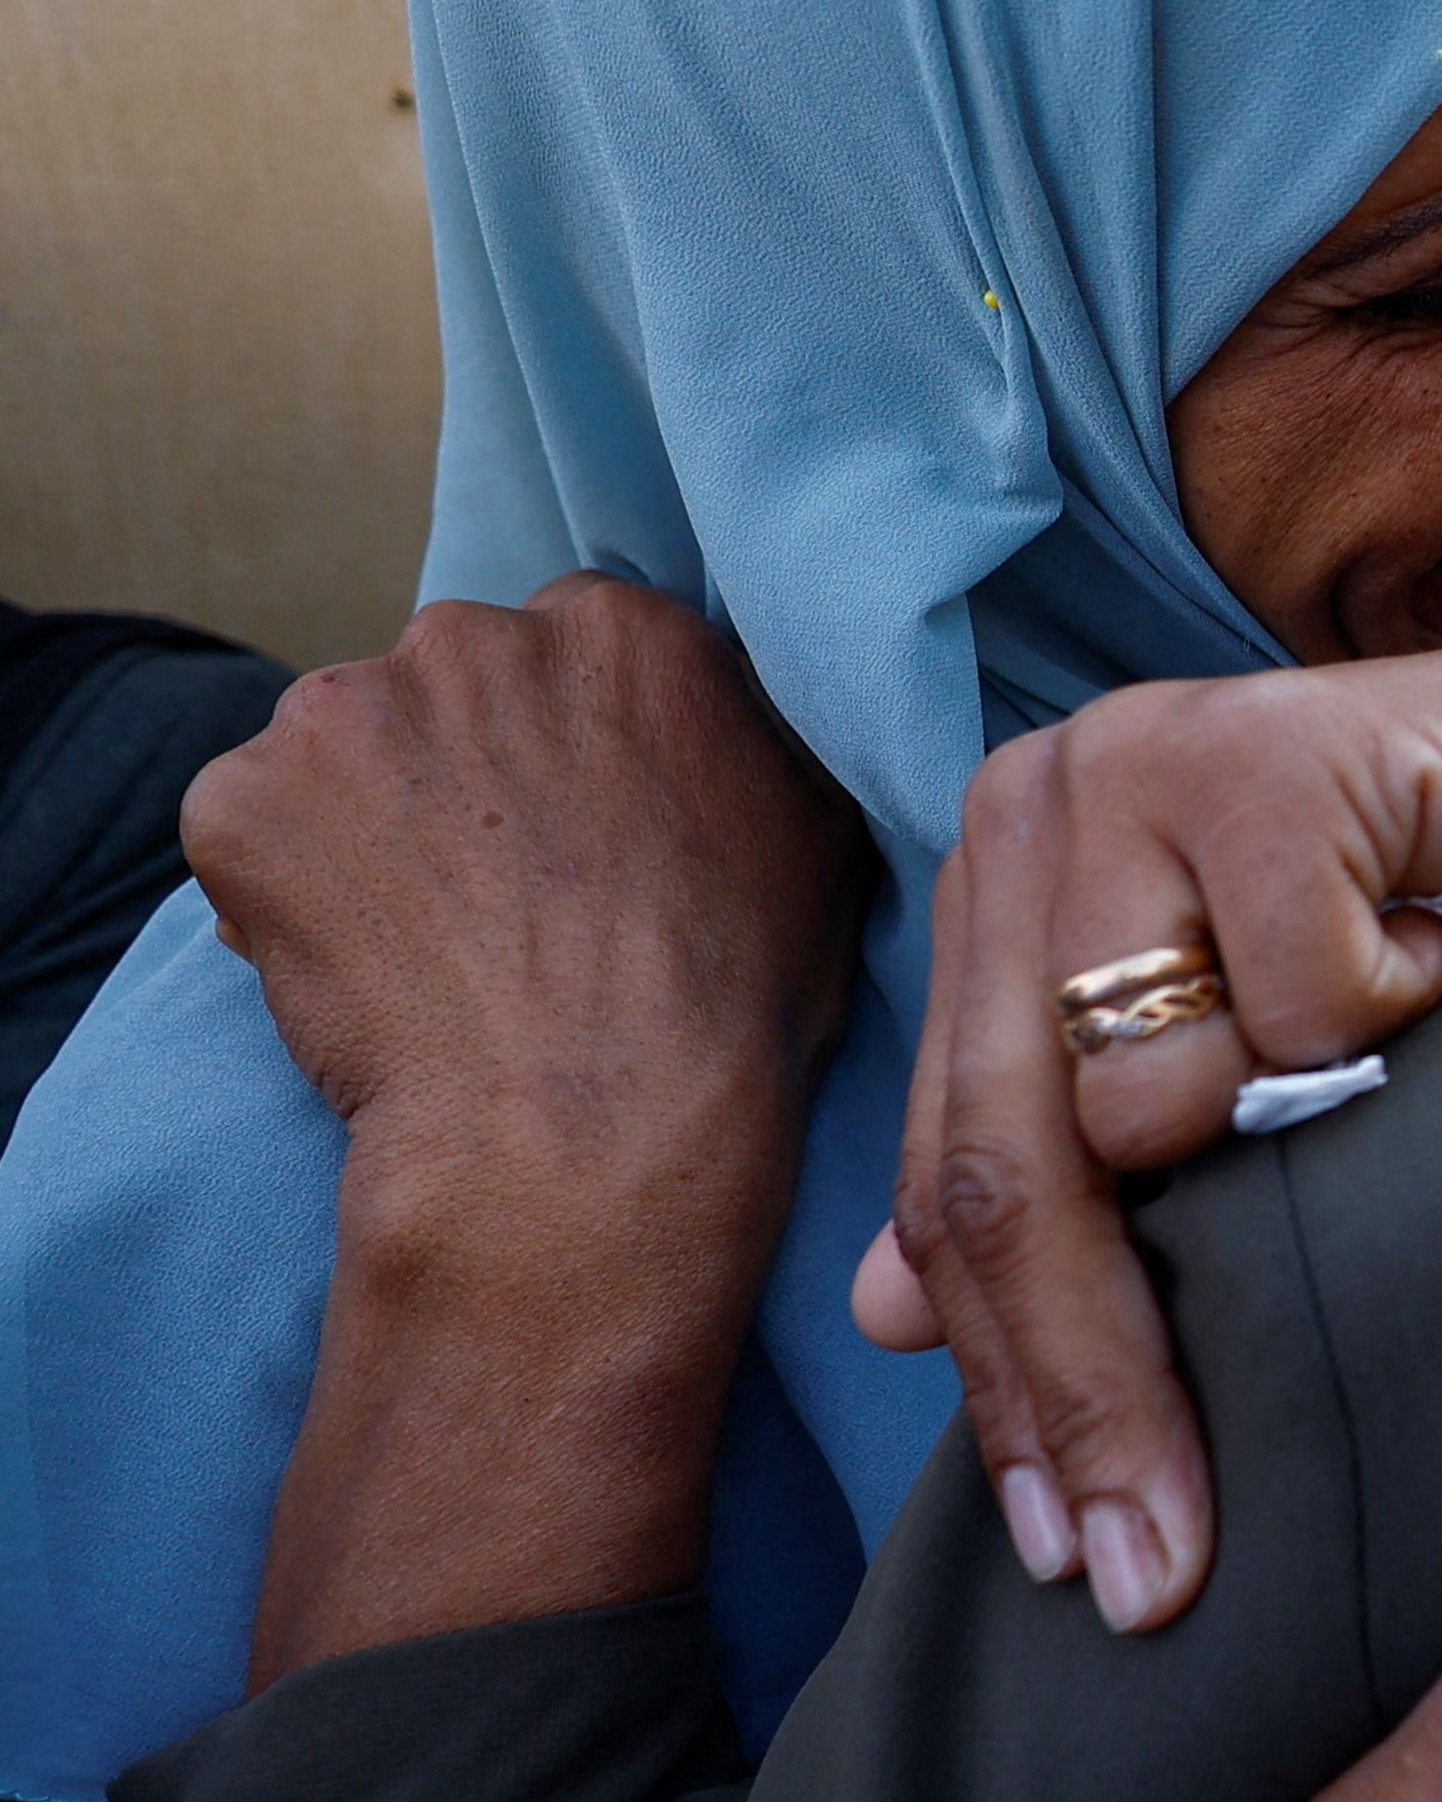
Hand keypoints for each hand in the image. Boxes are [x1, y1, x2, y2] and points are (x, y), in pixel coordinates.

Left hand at [181, 573, 875, 1682]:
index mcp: (659, 634)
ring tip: (446, 983)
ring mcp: (374, 709)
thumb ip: (764, 776)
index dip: (585, 769)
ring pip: (353, 763)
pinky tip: (365, 997)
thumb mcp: (822, 877)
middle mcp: (511, 631)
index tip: (592, 863)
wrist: (593, 1171)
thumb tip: (768, 747)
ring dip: (379, 856)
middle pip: (461, 688)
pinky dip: (292, 914)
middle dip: (474, 800)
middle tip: (517, 937)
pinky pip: (261, 837)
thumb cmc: (734, 1054)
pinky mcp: (260, 798)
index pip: (590, 652)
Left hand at [870, 594, 1441, 1632]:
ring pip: (1153, 1101)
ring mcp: (1140, 758)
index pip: (955, 1173)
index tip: (1074, 1560)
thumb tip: (877, 1317)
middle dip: (1094, 1387)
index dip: (1008, 1382)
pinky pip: (1301, 1007)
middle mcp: (1039, 799)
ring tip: (1393, 1051)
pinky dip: (1394, 1010)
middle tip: (1158, 1568)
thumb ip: (1073, 1165)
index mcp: (1000, 869)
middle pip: (1016, 1163)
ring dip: (1301, 1132)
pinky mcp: (1268, 751)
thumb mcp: (1241, 1060)